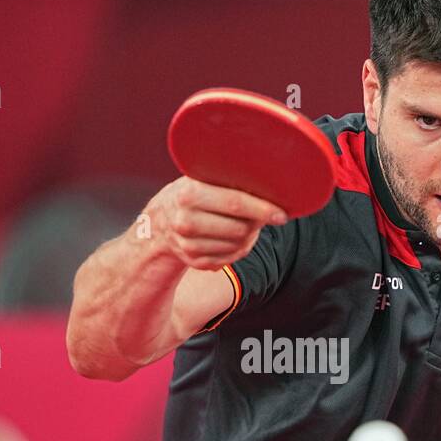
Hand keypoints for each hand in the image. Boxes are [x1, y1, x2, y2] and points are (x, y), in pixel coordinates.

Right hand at [146, 175, 287, 270]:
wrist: (159, 222)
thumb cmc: (190, 194)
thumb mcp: (200, 178)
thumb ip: (226, 178)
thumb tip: (268, 181)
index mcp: (189, 195)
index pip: (235, 204)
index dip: (262, 209)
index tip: (282, 214)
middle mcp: (186, 222)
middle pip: (240, 229)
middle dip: (257, 223)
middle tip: (264, 215)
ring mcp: (189, 245)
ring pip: (238, 246)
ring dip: (250, 236)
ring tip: (247, 224)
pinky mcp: (195, 261)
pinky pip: (231, 258)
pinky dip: (239, 248)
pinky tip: (235, 237)